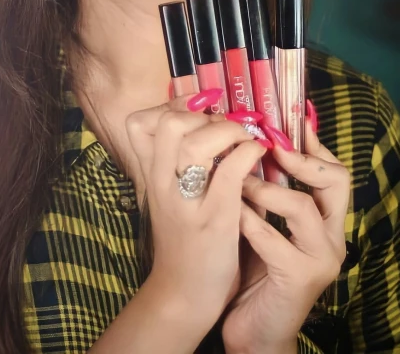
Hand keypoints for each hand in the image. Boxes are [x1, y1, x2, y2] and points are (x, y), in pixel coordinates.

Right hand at [125, 90, 268, 336]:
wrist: (183, 294)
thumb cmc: (182, 237)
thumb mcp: (169, 193)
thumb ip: (176, 159)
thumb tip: (201, 117)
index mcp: (151, 174)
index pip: (141, 121)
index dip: (173, 105)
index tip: (200, 108)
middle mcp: (163, 183)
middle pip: (168, 124)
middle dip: (201, 114)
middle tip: (225, 127)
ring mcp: (187, 202)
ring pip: (196, 144)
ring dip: (227, 131)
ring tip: (244, 138)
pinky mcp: (215, 220)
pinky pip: (230, 172)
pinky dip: (248, 153)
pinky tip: (258, 154)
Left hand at [221, 118, 349, 353]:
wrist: (253, 330)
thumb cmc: (255, 269)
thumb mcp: (265, 221)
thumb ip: (268, 189)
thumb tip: (254, 140)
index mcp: (327, 220)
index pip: (334, 170)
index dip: (313, 143)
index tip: (290, 119)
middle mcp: (332, 237)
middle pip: (335, 180)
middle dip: (299, 158)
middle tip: (267, 146)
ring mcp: (320, 259)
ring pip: (301, 207)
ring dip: (264, 189)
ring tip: (237, 181)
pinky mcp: (300, 279)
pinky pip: (273, 238)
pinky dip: (248, 221)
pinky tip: (229, 213)